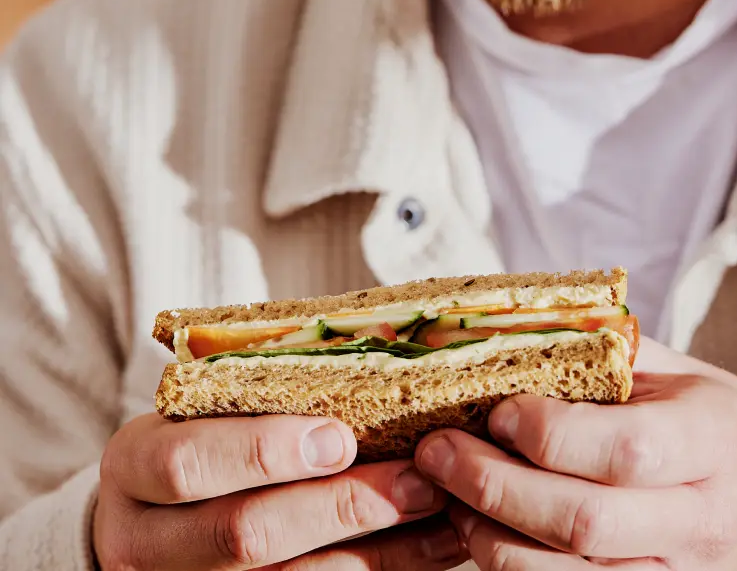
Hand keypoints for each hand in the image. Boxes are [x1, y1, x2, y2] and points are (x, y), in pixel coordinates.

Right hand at [94, 413, 464, 569]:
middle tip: (416, 479)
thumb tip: (372, 351)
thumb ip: (262, 386)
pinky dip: (377, 570)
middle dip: (339, 507)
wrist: (154, 514)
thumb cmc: (201, 432)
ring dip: (373, 549)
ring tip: (436, 510)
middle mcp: (145, 540)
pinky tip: (428, 547)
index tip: (341, 437)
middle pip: (243, 534)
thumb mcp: (204, 404)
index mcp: (134, 466)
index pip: (186, 462)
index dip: (264, 452)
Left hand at [414, 338, 736, 569]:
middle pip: (585, 523)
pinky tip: (480, 531)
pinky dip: (515, 569)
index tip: (499, 411)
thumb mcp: (679, 370)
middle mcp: (698, 519)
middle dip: (496, 488)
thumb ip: (608, 352)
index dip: (549, 434)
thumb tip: (515, 329)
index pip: (626, 451)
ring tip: (448, 493)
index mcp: (711, 441)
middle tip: (439, 451)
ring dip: (491, 537)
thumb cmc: (717, 421)